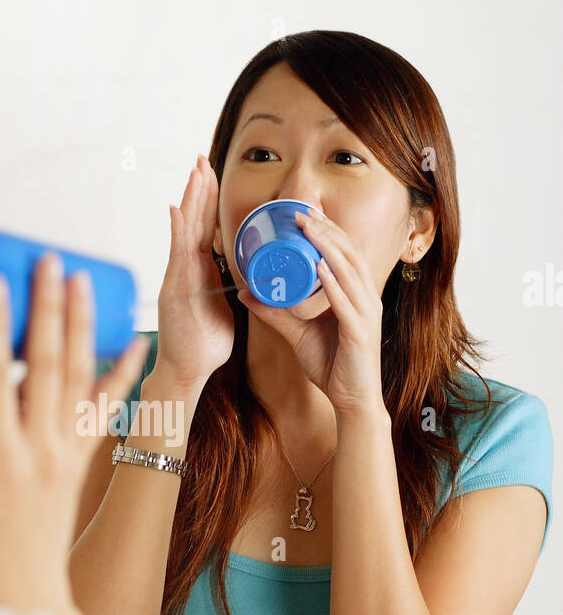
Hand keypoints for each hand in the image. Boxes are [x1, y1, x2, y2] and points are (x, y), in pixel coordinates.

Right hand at [0, 256, 149, 614]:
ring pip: (80, 378)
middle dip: (48, 308)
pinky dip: (123, 375)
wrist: (23, 600)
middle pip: (47, 365)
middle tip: (50, 261)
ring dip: (82, 326)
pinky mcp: (79, 464)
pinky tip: (136, 342)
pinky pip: (106, 410)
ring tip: (83, 281)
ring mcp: (65, 455)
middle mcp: (40, 449)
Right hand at [155, 155, 233, 388]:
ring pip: (186, 230)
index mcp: (200, 271)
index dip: (209, 202)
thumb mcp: (225, 310)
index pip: (206, 229)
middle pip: (194, 222)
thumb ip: (232, 290)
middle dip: (199, 190)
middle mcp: (185, 269)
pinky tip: (178, 210)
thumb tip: (250, 279)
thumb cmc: (204, 345)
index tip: (213, 175)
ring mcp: (178, 277)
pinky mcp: (174, 289)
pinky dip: (178, 232)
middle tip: (202, 159)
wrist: (188, 370)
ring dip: (191, 200)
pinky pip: (177, 255)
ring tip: (195, 172)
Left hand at [237, 209, 385, 417]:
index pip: (345, 254)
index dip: (328, 230)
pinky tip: (320, 269)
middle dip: (327, 230)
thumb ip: (276, 313)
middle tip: (302, 212)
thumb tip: (248, 293)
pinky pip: (347, 304)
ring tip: (308, 229)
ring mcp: (367, 315)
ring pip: (350, 272)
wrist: (352, 402)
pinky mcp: (361, 334)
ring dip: (328, 248)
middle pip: (349, 254)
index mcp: (356, 295)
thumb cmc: (333, 366)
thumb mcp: (298, 334)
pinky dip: (334, 285)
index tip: (304, 213)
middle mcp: (367, 299)